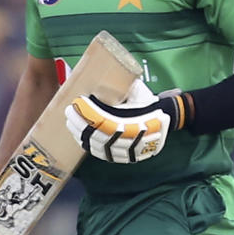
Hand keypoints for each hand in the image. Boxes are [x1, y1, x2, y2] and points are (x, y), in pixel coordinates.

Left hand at [64, 78, 184, 163]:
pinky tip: (79, 136)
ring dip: (80, 133)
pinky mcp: (121, 156)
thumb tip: (102, 77)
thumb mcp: (139, 91)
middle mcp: (127, 138)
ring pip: (96, 145)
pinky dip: (87, 145)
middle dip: (79, 122)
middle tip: (69, 111)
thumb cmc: (148, 104)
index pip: (102, 118)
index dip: (88, 111)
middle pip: (96, 133)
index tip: (78, 102)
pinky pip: (100, 153)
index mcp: (131, 121)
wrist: (164, 123)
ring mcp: (124, 149)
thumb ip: (124, 86)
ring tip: (70, 122)